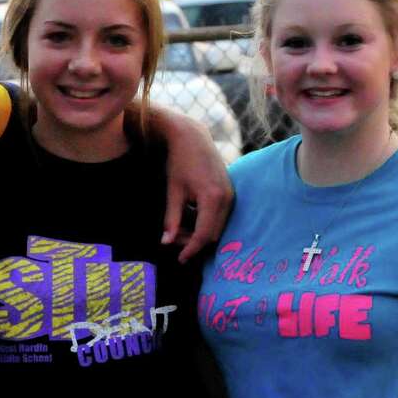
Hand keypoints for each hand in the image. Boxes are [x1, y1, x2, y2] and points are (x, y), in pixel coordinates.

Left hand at [155, 112, 233, 261]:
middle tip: (173, 240)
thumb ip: (171, 219)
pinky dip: (205, 222)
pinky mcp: (229, 192)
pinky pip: (220, 216)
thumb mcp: (173, 192)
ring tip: (178, 228)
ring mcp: (231, 195)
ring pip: (218, 227)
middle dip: (194, 242)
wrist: (192, 137)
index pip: (204, 235)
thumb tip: (166, 243)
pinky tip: (188, 216)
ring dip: (200, 233)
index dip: (192, 249)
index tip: (180, 259)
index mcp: (212, 198)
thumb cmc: (179, 162)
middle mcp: (227, 198)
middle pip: (213, 234)